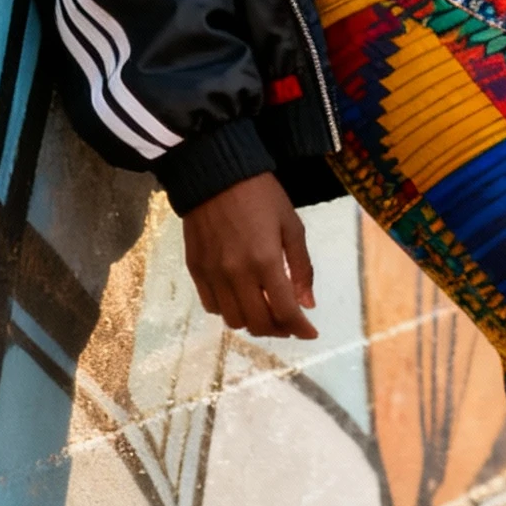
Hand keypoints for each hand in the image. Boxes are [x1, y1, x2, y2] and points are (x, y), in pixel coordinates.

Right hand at [182, 172, 317, 337]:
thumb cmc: (261, 195)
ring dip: (253, 322)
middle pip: (258, 323)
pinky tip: (240, 298)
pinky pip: (212, 306)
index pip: (285, 311)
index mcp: (265, 261)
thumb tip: (306, 304)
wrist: (216, 173)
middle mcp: (237, 274)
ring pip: (233, 320)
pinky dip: (229, 310)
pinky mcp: (195, 269)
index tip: (310, 333)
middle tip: (289, 322)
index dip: (301, 328)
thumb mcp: (292, 225)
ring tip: (265, 310)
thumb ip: (302, 267)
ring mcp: (213, 273)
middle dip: (279, 329)